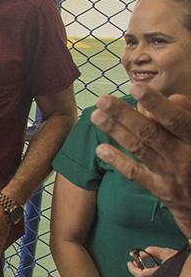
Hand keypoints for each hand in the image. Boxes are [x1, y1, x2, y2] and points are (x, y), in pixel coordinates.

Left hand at [91, 88, 190, 236]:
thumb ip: (188, 118)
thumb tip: (175, 98)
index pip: (175, 119)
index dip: (156, 103)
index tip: (136, 87)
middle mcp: (182, 156)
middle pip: (150, 133)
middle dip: (124, 115)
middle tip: (103, 99)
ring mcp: (169, 174)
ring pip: (139, 150)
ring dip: (116, 132)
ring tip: (96, 116)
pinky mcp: (159, 189)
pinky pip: (135, 174)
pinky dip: (117, 161)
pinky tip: (100, 149)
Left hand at [126, 245, 176, 276]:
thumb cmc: (182, 262)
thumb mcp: (167, 253)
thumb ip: (152, 251)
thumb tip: (140, 255)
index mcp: (159, 275)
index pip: (139, 275)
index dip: (132, 269)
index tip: (129, 262)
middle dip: (137, 272)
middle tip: (135, 264)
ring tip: (144, 267)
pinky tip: (155, 274)